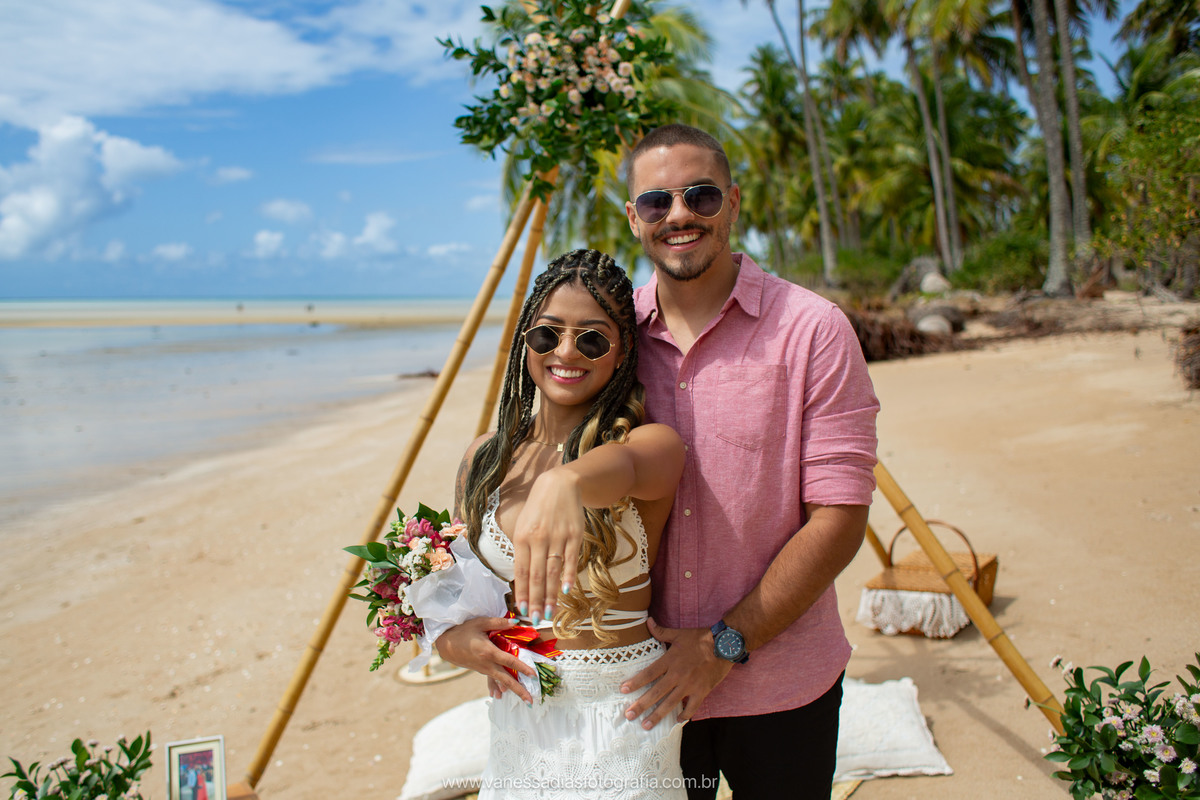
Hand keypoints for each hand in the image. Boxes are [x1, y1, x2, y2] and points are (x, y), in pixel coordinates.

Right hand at [435, 617, 535, 703]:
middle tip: (530, 701)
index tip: (533, 675)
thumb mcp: (480, 623)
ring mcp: (483, 669)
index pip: (509, 661)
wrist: (445, 644)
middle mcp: (487, 664)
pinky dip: (498, 687)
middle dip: (519, 690)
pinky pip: (492, 679)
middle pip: (506, 680)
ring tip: (523, 699)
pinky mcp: (480, 670)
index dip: (522, 668)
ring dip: (512, 690)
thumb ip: (498, 623)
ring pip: (500, 681)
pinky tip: (500, 695)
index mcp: (488, 652)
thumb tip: (517, 622)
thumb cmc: (462, 631)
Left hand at [510, 471, 584, 623]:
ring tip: (550, 612)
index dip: (523, 593)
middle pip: (537, 575)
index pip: (521, 572)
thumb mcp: (524, 526)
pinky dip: (569, 575)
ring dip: (551, 594)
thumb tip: (523, 580)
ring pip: (553, 571)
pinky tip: (567, 590)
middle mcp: (538, 539)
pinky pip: (571, 559)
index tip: (523, 611)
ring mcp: (557, 537)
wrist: (560, 484)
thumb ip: (523, 552)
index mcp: (522, 538)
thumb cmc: (538, 509)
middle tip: (536, 620)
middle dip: (536, 600)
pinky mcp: (574, 535)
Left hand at [620, 619, 732, 728]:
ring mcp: (690, 685)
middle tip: (629, 715)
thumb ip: (662, 631)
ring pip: (670, 703)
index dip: (636, 682)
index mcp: (670, 660)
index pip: (649, 673)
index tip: (623, 690)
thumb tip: (648, 621)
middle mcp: (678, 675)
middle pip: (656, 692)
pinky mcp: (702, 691)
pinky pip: (691, 707)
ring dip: (657, 715)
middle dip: (641, 705)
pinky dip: (684, 715)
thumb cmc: (701, 638)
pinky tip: (677, 721)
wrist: (725, 645)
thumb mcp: (680, 633)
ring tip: (646, 725)